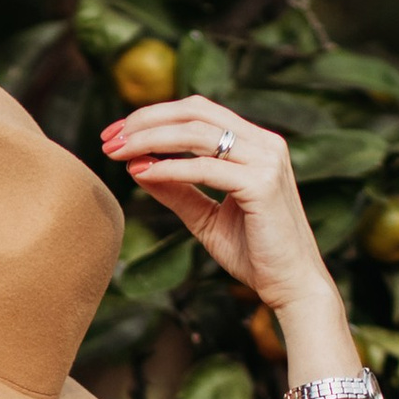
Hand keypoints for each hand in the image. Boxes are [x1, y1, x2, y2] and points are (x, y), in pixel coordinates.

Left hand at [101, 100, 342, 324]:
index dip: (153, 115)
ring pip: (197, 133)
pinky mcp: (262, 185)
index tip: (116, 133)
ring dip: (150, 139)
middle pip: (195, 111)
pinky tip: (142, 173)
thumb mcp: (204, 217)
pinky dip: (170, 168)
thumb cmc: (254, 253)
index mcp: (255, 144)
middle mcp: (265, 143)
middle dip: (145, 120)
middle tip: (107, 138)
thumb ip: (175, 189)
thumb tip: (135, 165)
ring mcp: (267, 161)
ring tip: (116, 152)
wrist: (291, 286)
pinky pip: (205, 168)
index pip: (198, 112)